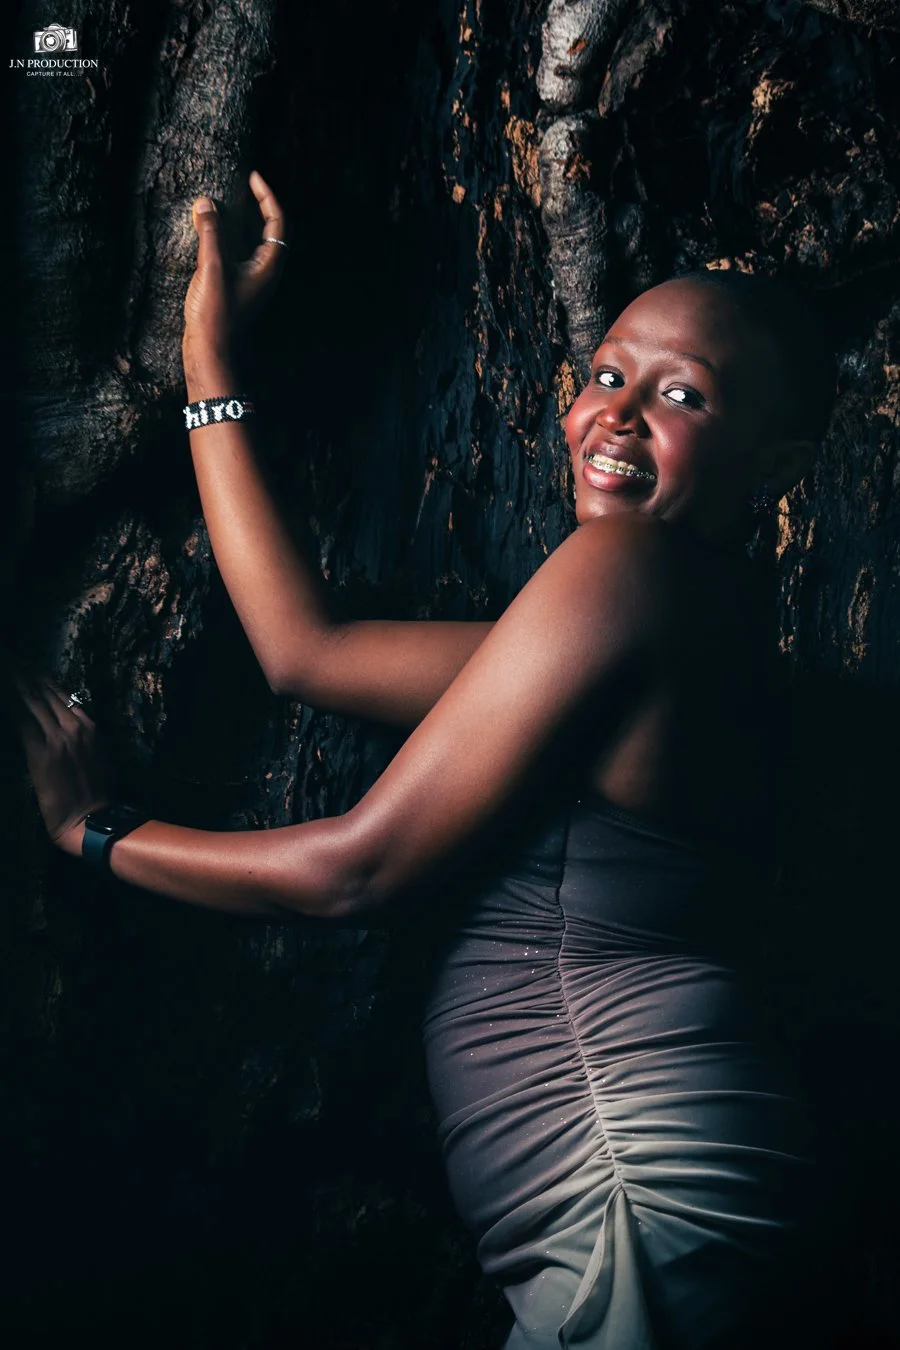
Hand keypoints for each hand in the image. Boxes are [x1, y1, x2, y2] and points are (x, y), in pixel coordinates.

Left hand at [15, 675, 116, 857]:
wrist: (89, 816)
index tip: (31, 673)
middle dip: (26, 679)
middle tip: (12, 666)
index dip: (44, 682)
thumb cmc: (98, 791)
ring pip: (31, 704)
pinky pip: (22, 723)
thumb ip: (84, 736)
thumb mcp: (99, 755)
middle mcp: (73, 726)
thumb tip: (70, 724)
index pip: (62, 695)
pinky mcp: (39, 752)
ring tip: (8, 676)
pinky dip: (12, 710)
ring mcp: (55, 737)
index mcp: (89, 726)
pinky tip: (6, 702)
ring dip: (17, 689)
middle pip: (44, 694)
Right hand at [182, 168, 287, 374]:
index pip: (277, 222)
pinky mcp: (234, 289)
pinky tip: (209, 232)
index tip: (253, 176)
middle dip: (256, 206)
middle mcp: (264, 273)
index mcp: (268, 266)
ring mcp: (250, 282)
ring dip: (240, 221)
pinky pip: (235, 255)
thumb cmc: (217, 315)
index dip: (267, 196)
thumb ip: (211, 233)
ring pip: (250, 243)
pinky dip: (227, 238)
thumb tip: (206, 203)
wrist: (211, 353)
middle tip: (241, 184)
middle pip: (267, 231)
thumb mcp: (212, 269)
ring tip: (223, 202)